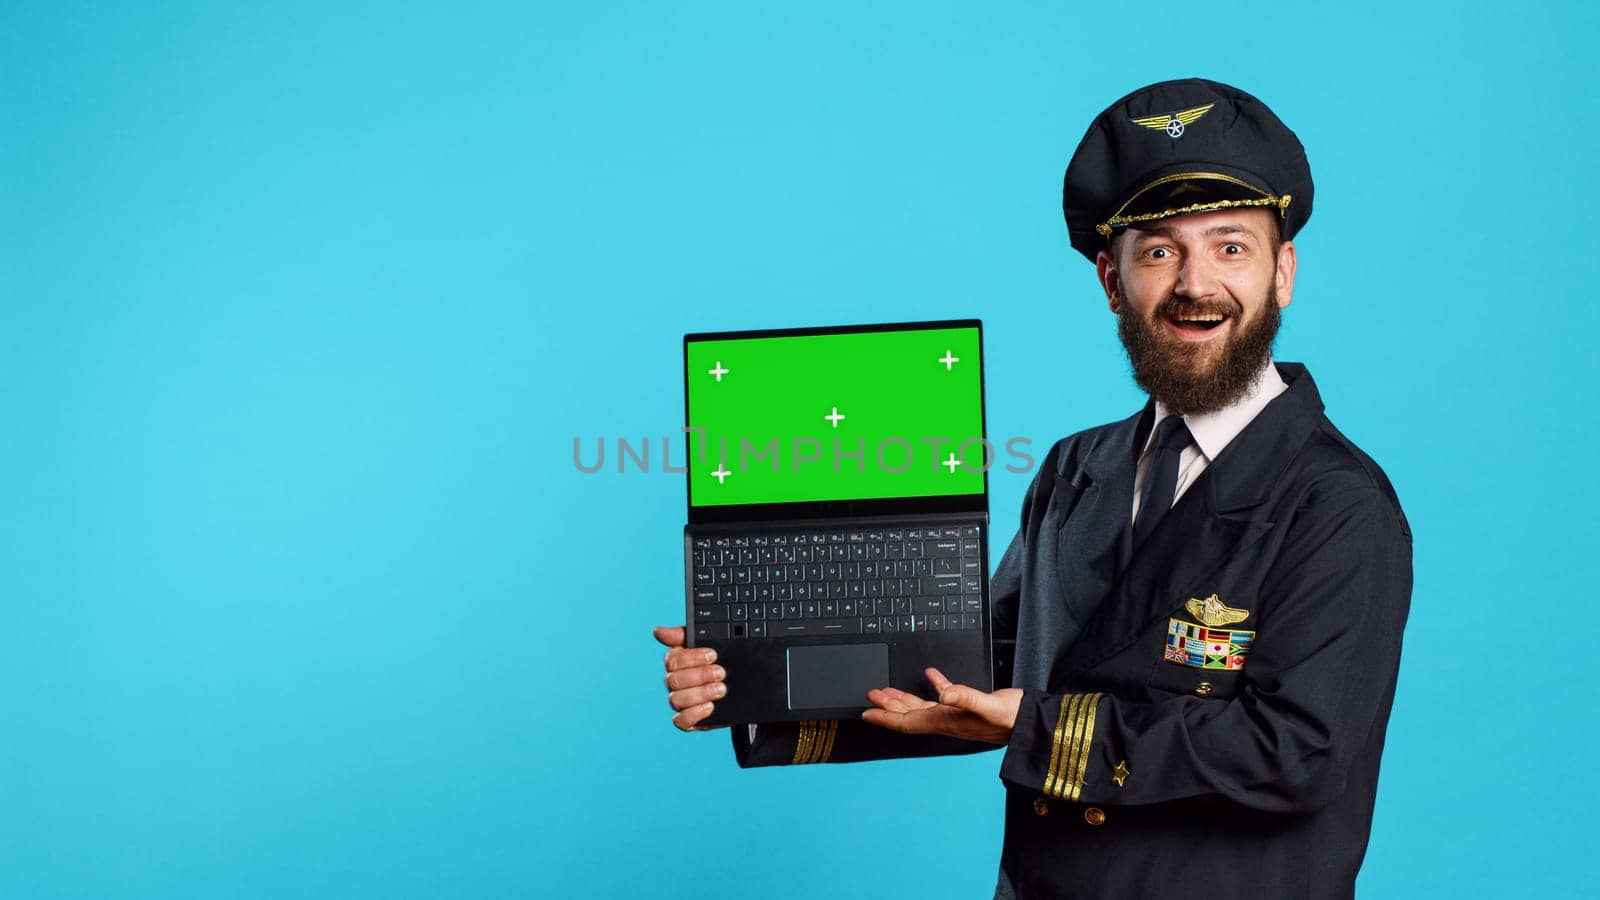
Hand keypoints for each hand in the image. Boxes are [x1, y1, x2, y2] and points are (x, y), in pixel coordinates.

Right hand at [653, 626, 728, 731]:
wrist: (744, 689)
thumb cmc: (721, 663)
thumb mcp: (710, 643)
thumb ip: (685, 635)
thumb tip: (658, 631)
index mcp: (677, 663)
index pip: (672, 659)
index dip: (693, 657)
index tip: (713, 655)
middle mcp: (675, 682)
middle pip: (674, 680)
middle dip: (700, 675)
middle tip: (720, 673)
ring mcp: (681, 702)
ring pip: (676, 700)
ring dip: (700, 693)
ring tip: (721, 689)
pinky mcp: (688, 720)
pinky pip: (681, 721)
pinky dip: (695, 714)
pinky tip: (710, 706)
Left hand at [861, 667, 1021, 744]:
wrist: (1032, 724)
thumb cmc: (1013, 719)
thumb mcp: (990, 706)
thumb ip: (967, 698)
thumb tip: (944, 692)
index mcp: (947, 720)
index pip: (908, 721)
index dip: (885, 718)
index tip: (866, 713)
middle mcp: (948, 720)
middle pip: (909, 716)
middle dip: (887, 708)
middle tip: (870, 697)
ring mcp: (956, 715)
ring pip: (922, 708)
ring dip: (903, 700)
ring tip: (887, 691)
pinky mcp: (967, 706)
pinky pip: (944, 697)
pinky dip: (935, 685)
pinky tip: (931, 675)